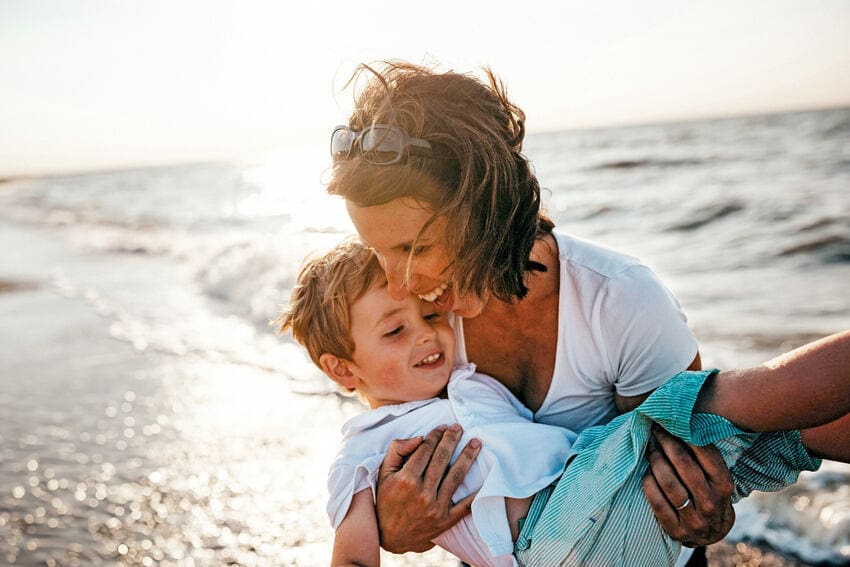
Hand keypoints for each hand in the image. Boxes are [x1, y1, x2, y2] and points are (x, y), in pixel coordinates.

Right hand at [375, 424, 480, 552]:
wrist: (390, 537)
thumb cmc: (386, 500)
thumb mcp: (384, 473)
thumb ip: (397, 451)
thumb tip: (420, 438)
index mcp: (406, 480)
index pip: (425, 450)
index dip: (435, 436)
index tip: (442, 427)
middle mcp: (422, 493)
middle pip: (442, 459)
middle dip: (452, 440)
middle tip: (459, 427)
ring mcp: (436, 508)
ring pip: (456, 476)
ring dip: (468, 457)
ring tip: (476, 442)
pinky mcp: (446, 520)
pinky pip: (465, 505)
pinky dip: (477, 492)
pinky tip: (486, 477)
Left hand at [641, 425, 734, 546]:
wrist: (712, 533)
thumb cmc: (711, 494)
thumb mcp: (717, 478)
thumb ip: (705, 457)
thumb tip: (683, 423)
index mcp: (724, 485)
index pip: (705, 454)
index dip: (685, 435)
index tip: (671, 423)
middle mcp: (711, 502)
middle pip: (684, 465)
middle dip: (667, 443)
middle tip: (656, 431)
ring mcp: (694, 519)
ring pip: (669, 484)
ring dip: (656, 461)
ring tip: (650, 449)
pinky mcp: (677, 530)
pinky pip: (657, 503)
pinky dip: (649, 485)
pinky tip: (646, 473)